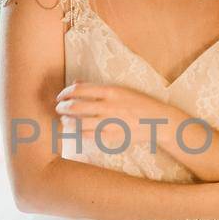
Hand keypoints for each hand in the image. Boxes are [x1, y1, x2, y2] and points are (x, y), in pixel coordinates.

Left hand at [54, 81, 168, 151]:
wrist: (159, 121)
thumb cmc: (139, 103)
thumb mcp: (121, 89)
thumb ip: (97, 87)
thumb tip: (76, 83)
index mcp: (111, 90)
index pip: (80, 89)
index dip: (65, 93)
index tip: (60, 96)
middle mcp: (109, 105)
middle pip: (76, 106)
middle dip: (63, 107)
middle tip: (59, 109)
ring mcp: (110, 122)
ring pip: (79, 122)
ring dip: (67, 121)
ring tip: (64, 121)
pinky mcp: (112, 136)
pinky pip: (89, 135)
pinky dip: (78, 133)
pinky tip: (76, 131)